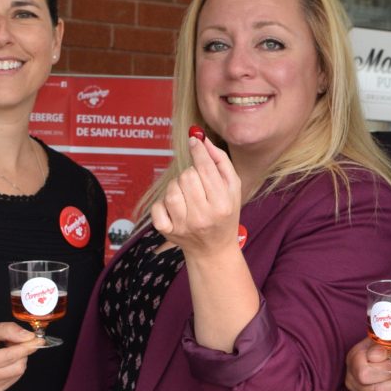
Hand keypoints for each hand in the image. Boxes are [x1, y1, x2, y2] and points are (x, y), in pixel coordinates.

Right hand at [0, 322, 43, 390]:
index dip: (27, 347)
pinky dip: (13, 366)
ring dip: (17, 358)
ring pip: (18, 372)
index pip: (10, 357)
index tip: (38, 339)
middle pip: (17, 367)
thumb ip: (8, 330)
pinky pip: (14, 377)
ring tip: (3, 349)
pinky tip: (2, 360)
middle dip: (21, 352)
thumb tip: (29, 337)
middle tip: (12, 341)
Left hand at [150, 134, 242, 255]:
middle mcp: (203, 216)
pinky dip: (163, 204)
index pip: (206, 169)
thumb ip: (221, 162)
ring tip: (187, 196)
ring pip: (171, 189)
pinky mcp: (167, 231)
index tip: (194, 141)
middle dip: (191, 174)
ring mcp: (183, 225)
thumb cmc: (224, 215)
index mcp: (222, 204)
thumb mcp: (232, 189)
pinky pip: (158, 206)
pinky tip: (175, 209)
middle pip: (187, 176)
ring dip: (177, 187)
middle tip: (197, 184)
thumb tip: (202, 140)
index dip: (198, 151)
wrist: (213, 250)